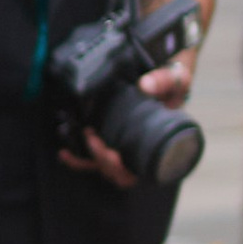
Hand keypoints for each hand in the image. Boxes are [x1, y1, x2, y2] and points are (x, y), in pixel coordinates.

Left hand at [60, 51, 196, 189]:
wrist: (169, 69)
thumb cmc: (176, 80)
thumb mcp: (177, 77)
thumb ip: (164, 80)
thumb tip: (144, 85)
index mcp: (160, 144)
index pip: (141, 172)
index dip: (123, 170)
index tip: (114, 154)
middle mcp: (141, 150)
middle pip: (118, 173)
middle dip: (103, 162)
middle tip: (94, 140)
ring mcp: (125, 145)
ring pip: (104, 167)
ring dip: (90, 158)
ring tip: (87, 135)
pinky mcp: (112, 137)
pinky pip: (93, 156)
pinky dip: (77, 158)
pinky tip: (64, 153)